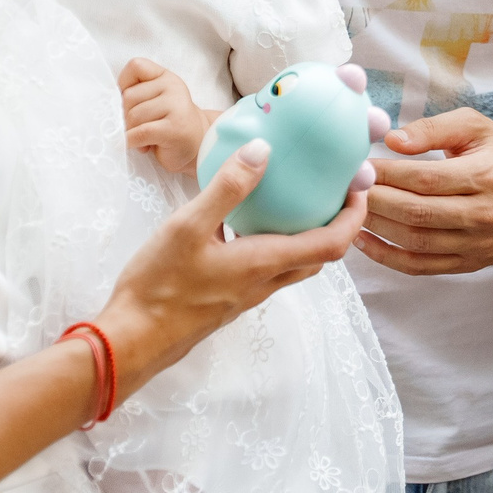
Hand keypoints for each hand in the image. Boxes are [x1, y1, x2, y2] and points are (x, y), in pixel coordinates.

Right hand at [93, 140, 366, 389]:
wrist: (131, 341)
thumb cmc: (158, 286)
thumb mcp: (187, 227)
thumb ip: (226, 188)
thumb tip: (262, 151)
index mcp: (263, 264)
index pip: (330, 244)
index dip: (354, 217)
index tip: (360, 187)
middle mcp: (263, 283)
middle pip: (318, 257)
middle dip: (336, 225)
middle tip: (333, 191)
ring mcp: (246, 295)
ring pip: (292, 265)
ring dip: (305, 235)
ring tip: (294, 200)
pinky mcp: (227, 299)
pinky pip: (265, 269)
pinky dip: (272, 244)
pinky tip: (244, 223)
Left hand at [119, 58, 210, 174]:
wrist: (199, 145)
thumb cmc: (169, 124)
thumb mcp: (155, 101)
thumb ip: (137, 96)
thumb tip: (108, 108)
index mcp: (165, 77)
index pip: (135, 66)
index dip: (124, 84)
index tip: (128, 103)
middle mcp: (172, 87)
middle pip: (129, 97)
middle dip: (125, 117)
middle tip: (136, 129)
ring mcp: (176, 106)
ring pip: (133, 116)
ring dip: (131, 132)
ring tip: (143, 140)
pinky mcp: (174, 128)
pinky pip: (140, 133)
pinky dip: (132, 142)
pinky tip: (141, 147)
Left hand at [361, 109, 492, 275]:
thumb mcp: (475, 127)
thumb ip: (433, 129)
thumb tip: (392, 140)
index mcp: (488, 175)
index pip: (427, 178)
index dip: (388, 174)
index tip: (360, 166)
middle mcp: (485, 213)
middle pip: (418, 212)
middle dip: (376, 200)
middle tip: (348, 188)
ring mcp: (477, 243)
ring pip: (416, 241)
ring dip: (376, 228)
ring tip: (351, 211)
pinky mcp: (469, 264)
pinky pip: (421, 266)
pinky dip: (387, 257)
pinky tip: (363, 241)